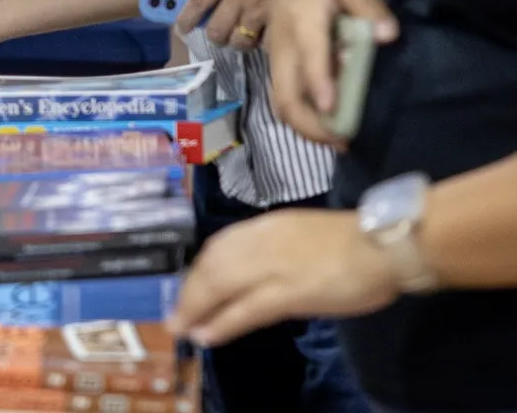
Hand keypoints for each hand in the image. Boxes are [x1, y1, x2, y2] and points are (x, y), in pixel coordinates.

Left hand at [174, 209, 398, 346]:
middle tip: (176, 314)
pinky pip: (246, 309)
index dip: (200, 269)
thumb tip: (255, 271)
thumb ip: (274, 249)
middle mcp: (260, 242)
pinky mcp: (290, 292)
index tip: (188, 287)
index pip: (219, 247)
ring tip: (182, 328)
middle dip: (190, 292)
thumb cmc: (351, 242)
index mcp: (265, 226)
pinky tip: (207, 335)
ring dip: (196, 309)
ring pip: (221, 286)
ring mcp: (273, 266)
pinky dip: (223, 322)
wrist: (384, 242)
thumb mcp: (299, 234)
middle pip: (212, 267)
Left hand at [176, 0, 311, 49]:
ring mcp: (259, 10)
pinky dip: (268, 45)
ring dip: (242, 42)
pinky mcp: (282, 21)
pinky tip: (273, 39)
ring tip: (249, 39)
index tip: (182, 29)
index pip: (198, 1)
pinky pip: (267, 44)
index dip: (187, 19)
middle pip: (216, 30)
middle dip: (219, 36)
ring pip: (240, 41)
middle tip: (225, 34)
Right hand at [266, 0, 398, 148]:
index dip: (321, 88)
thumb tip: (387, 35)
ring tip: (341, 139)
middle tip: (345, 142)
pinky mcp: (282, 58)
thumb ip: (367, 0)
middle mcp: (284, 44)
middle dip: (311, 126)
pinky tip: (331, 119)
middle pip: (285, 96)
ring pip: (282, 101)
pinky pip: (286, 94)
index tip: (336, 117)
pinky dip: (306, 114)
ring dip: (308, 126)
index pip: (308, 59)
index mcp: (302, 21)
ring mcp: (279, 54)